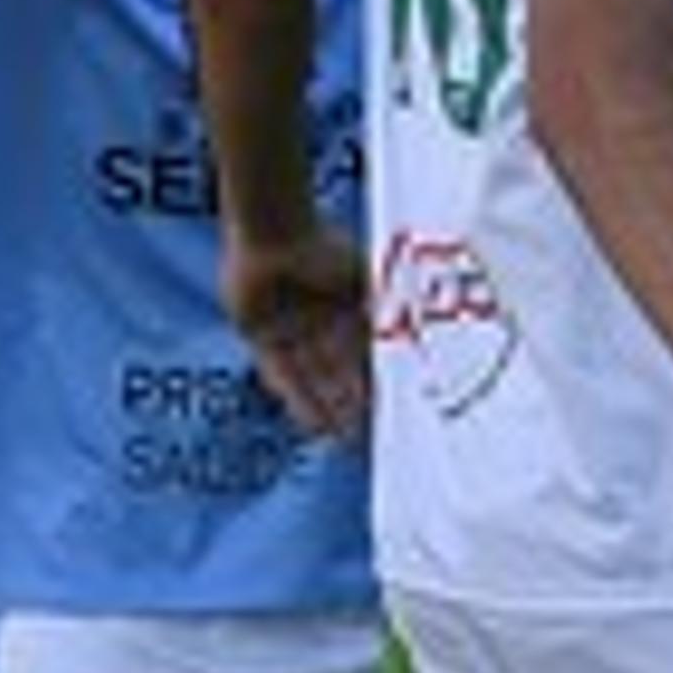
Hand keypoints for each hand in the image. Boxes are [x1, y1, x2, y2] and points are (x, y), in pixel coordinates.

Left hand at [223, 223, 371, 440]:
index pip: (362, 355)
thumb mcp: (365, 280)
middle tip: (367, 439)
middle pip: (336, 372)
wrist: (273, 230)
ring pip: (310, 379)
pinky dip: (293, 397)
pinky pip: (278, 372)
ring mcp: (287, 328)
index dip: (373, 385)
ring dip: (326, 409)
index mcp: (343, 306)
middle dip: (351, 406)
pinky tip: (307, 420)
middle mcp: (316, 321)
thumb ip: (384, 312)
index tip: (389, 412)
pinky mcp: (257, 333)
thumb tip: (415, 344)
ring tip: (342, 442)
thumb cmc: (322, 246)